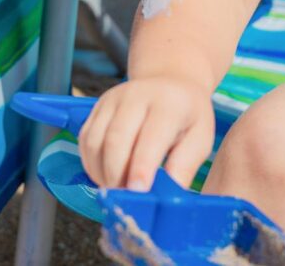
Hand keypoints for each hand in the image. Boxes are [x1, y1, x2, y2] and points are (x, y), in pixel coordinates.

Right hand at [78, 75, 214, 190]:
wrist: (169, 83)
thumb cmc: (187, 117)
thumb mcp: (200, 139)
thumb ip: (183, 167)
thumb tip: (165, 198)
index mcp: (167, 105)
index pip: (150, 137)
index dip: (141, 167)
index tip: (138, 193)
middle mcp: (136, 96)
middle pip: (116, 139)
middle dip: (117, 175)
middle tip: (126, 200)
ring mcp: (112, 100)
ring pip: (94, 141)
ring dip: (101, 173)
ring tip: (117, 189)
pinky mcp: (96, 108)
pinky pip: (84, 140)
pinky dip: (91, 164)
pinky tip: (106, 176)